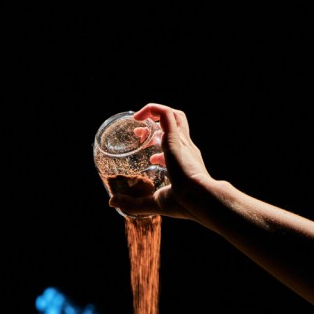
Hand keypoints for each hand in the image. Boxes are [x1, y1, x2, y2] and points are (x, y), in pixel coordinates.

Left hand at [109, 103, 212, 219]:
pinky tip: (138, 116)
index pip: (176, 147)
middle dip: (159, 124)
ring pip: (174, 115)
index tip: (148, 153)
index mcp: (186, 163)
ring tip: (139, 117)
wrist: (200, 198)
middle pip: (176, 126)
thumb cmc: (184, 203)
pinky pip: (165, 113)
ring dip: (156, 112)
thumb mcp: (155, 202)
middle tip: (140, 133)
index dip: (160, 147)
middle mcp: (186, 149)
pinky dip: (152, 109)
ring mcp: (181, 142)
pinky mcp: (175, 138)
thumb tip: (113, 202)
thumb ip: (134, 203)